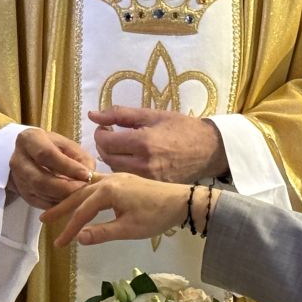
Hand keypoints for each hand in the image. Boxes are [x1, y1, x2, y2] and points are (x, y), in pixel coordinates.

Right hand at [8, 128, 94, 210]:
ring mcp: (18, 179)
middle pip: (40, 179)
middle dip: (65, 187)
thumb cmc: (52, 146)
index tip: (86, 174)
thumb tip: (89, 175)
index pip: (46, 155)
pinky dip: (57, 204)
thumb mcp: (67, 145)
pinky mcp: (22, 193)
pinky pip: (40, 203)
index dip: (67, 167)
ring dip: (62, 197)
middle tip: (84, 189)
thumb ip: (80, 157)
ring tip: (80, 196)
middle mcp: (18, 160)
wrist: (30, 153)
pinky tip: (70, 201)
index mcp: (29, 139)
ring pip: (40, 193)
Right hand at [44, 173, 202, 247]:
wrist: (181, 201)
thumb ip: (102, 233)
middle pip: (79, 195)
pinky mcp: (124, 180)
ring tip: (58, 209)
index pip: (82, 212)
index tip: (59, 244)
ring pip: (87, 189)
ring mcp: (116, 178)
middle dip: (62, 208)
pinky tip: (83, 198)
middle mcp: (109, 180)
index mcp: (108, 191)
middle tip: (44, 219)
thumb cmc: (156, 216)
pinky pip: (97, 186)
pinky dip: (85, 194)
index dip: (69, 229)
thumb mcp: (129, 229)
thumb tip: (78, 238)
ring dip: (72, 199)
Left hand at [89, 106, 227, 182]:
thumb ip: (119, 114)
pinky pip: (129, 179)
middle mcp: (143, 164)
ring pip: (115, 170)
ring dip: (113, 158)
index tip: (106, 128)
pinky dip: (125, 169)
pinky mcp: (153, 187)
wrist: (209, 149)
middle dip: (104, 145)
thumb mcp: (152, 115)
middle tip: (113, 136)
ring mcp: (149, 179)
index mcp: (142, 142)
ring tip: (124, 147)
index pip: (104, 142)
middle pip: (106, 158)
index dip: (100, 133)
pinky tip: (133, 160)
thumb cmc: (181, 128)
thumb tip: (92, 115)